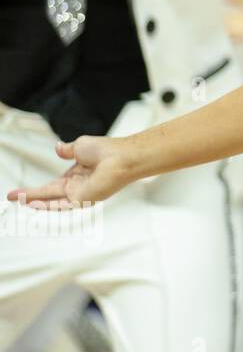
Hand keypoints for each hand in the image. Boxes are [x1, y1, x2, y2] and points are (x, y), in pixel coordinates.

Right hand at [6, 136, 134, 208]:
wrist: (121, 157)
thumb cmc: (107, 150)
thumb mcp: (80, 146)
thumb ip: (67, 150)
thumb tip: (57, 147)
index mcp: (76, 174)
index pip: (51, 185)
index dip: (35, 189)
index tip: (19, 191)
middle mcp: (77, 186)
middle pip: (48, 194)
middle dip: (30, 196)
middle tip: (12, 197)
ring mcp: (81, 194)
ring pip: (53, 201)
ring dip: (36, 201)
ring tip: (20, 201)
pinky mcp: (84, 200)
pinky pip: (62, 205)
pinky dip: (48, 205)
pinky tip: (34, 204)